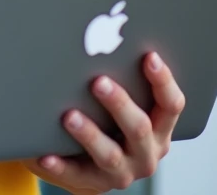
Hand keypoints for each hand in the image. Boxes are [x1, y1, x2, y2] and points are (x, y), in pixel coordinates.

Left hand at [24, 52, 184, 191]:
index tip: (149, 56)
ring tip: (69, 115)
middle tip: (98, 81)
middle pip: (139, 128)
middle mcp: (146, 153)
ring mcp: (121, 172)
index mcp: (159, 129)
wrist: (89, 161)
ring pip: (109, 154)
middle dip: (120, 103)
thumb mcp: (125, 100)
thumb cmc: (105, 115)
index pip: (171, 105)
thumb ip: (123, 76)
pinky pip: (75, 175)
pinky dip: (60, 164)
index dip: (163, 81)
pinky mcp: (92, 184)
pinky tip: (46, 154)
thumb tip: (104, 36)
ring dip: (89, 134)